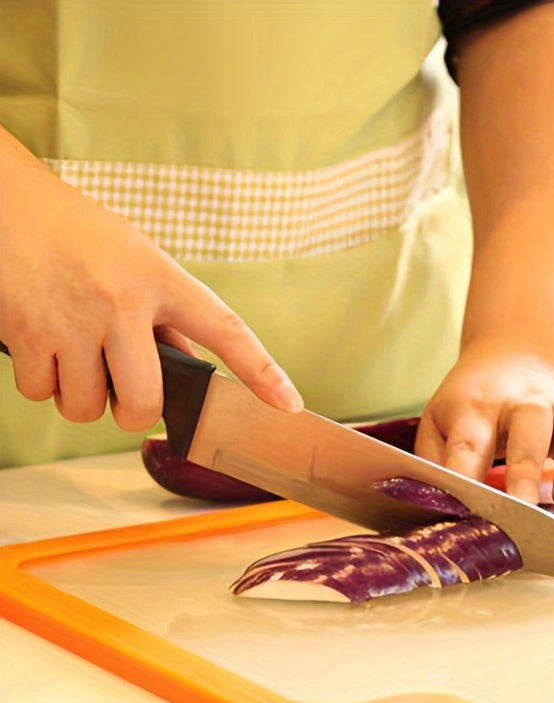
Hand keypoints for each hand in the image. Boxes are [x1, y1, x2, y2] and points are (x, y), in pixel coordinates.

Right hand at [0, 130, 302, 430]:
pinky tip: (44, 347)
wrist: (7, 200)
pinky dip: (43, 383)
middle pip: (144, 403)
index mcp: (161, 279)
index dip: (262, 372)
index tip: (288, 403)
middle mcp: (122, 302)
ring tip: (76, 358)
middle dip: (135, 413)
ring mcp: (73, 320)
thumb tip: (190, 371)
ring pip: (86, 407)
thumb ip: (166, 316)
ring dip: (82, 397)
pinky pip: (41, 393)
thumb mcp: (139, 261)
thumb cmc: (81, 236)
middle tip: (126, 395)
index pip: (225, 331)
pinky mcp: (27, 333)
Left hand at [414, 340, 553, 505]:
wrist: (517, 355)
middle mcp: (519, 403)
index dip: (465, 473)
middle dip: (525, 466)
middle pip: (527, 425)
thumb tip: (432, 502)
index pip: (468, 440)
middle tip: (523, 506)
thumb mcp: (439, 420)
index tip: (464, 505)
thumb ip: (435, 460)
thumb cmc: (472, 402)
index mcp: (474, 406)